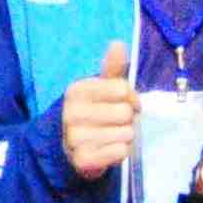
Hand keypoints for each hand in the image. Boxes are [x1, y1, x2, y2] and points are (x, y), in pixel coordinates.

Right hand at [59, 40, 139, 179]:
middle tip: (116, 123)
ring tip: (111, 136)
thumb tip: (118, 43)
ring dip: (125, 136)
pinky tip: (109, 150)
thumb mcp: (101, 89)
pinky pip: (120, 151)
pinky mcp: (83, 159)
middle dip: (127, 119)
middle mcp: (71, 112)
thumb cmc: (94, 114)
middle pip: (125, 112)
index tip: (123, 103)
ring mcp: (75, 138)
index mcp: (76, 90)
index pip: (122, 88)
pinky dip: (121, 152)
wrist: (71, 149)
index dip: (130, 97)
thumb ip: (112, 68)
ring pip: (125, 133)